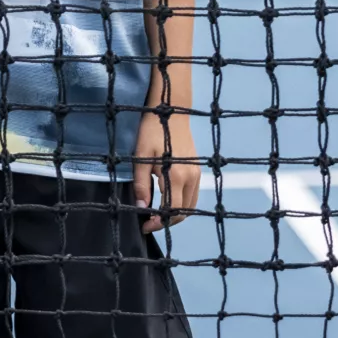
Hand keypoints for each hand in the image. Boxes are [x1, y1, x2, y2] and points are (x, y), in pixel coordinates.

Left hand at [132, 109, 200, 231]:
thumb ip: (140, 184)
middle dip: (167, 221)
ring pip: (190, 205)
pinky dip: (181, 203)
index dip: (159, 222)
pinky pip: (192, 194)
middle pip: (184, 211)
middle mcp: (191, 178)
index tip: (144, 226)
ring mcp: (197, 174)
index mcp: (177, 176)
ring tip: (156, 214)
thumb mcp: (140, 157)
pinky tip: (166, 200)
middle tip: (149, 222)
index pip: (172, 210)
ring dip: (175, 213)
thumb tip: (141, 208)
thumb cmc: (151, 131)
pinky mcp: (197, 170)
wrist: (171, 111)